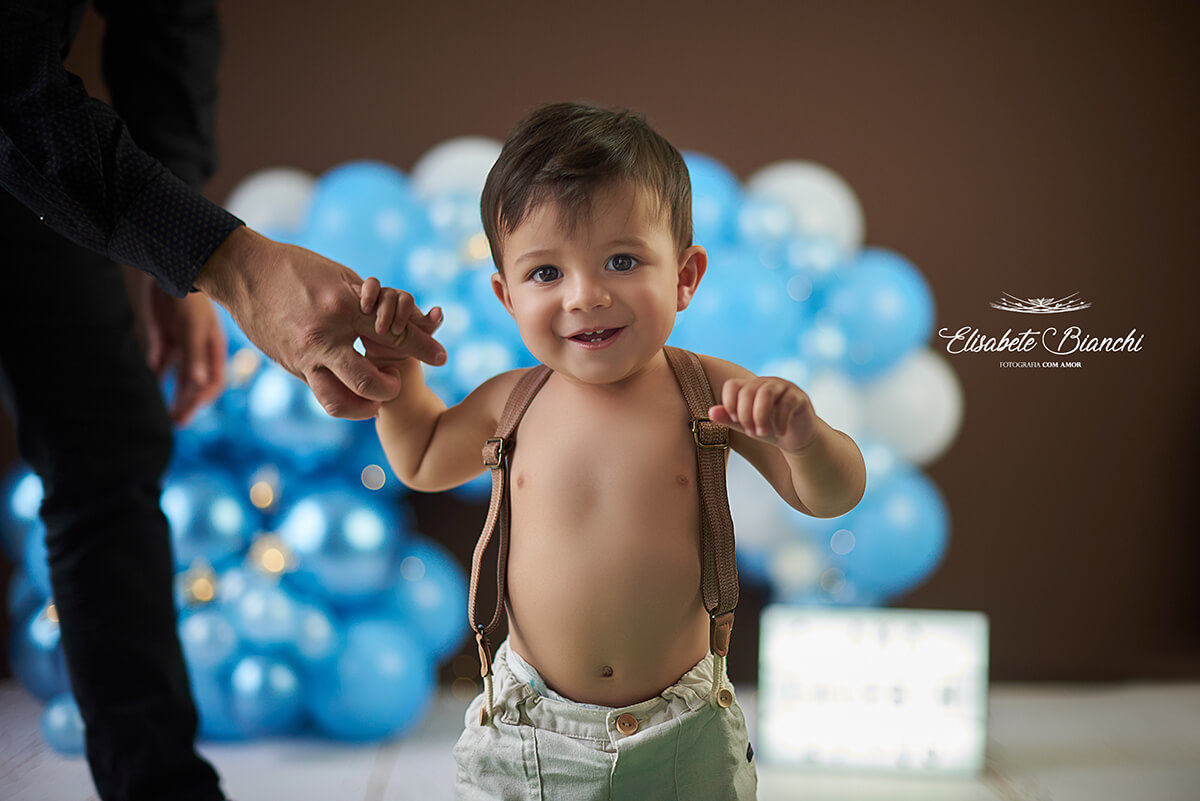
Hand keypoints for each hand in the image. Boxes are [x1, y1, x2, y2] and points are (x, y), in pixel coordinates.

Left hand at [127, 269, 225, 425]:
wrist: (168, 264)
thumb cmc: (187, 295)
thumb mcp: (192, 326)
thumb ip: (194, 354)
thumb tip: (199, 384)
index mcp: (212, 347)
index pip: (213, 380)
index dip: (202, 398)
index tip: (188, 413)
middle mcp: (198, 348)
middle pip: (196, 382)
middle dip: (187, 403)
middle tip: (175, 424)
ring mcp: (181, 342)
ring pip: (178, 375)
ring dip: (172, 394)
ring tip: (163, 414)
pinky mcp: (163, 335)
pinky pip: (160, 361)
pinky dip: (156, 375)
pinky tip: (148, 386)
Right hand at [194, 227, 446, 418]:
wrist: (243, 273)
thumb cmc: (297, 267)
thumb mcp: (342, 276)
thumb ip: (377, 302)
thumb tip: (418, 315)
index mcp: (341, 307)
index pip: (394, 332)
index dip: (423, 346)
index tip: (442, 357)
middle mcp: (322, 337)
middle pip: (368, 381)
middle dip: (389, 388)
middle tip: (396, 380)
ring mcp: (303, 357)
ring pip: (339, 402)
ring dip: (364, 407)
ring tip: (375, 399)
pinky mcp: (290, 367)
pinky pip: (321, 392)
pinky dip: (342, 397)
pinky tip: (352, 388)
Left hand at [708, 376, 818, 451]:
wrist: (796, 438)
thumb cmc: (768, 429)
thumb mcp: (746, 426)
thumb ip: (729, 419)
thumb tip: (710, 412)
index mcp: (750, 388)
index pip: (732, 385)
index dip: (729, 402)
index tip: (734, 420)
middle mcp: (766, 383)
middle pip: (749, 390)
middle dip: (746, 414)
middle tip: (750, 432)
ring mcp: (784, 387)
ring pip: (766, 392)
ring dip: (761, 415)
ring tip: (761, 433)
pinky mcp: (799, 397)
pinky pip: (787, 402)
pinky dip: (780, 420)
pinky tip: (780, 434)